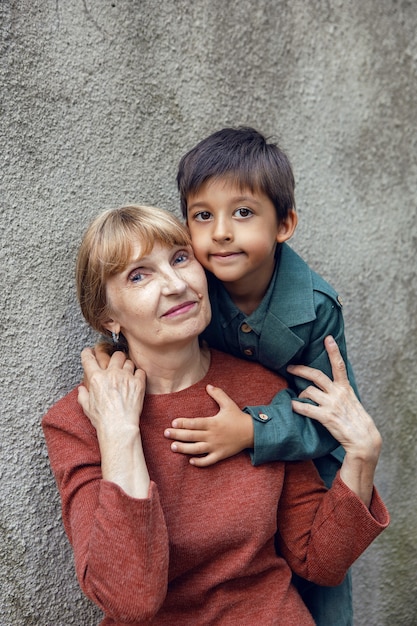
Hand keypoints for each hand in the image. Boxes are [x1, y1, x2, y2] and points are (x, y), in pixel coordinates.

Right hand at [78, 348, 149, 497]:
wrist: (119, 427)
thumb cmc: (102, 419)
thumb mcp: (86, 407)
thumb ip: (83, 395)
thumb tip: (82, 389)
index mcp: (96, 378)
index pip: (89, 359)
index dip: (88, 353)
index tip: (89, 352)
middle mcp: (111, 374)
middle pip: (115, 355)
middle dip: (114, 358)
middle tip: (115, 364)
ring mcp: (126, 377)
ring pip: (128, 361)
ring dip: (127, 367)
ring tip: (126, 375)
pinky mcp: (138, 383)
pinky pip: (140, 371)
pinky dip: (138, 375)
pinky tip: (135, 381)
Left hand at [164, 384, 253, 466]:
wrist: (252, 432)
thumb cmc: (238, 417)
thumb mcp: (228, 404)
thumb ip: (218, 394)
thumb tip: (208, 385)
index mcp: (213, 422)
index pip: (194, 423)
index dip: (183, 423)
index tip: (173, 423)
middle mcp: (212, 435)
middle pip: (192, 436)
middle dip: (177, 435)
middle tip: (166, 434)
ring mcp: (216, 446)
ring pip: (197, 449)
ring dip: (184, 449)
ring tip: (173, 447)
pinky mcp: (220, 455)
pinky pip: (208, 461)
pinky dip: (200, 462)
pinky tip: (190, 461)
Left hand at [288, 336, 381, 505]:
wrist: (363, 439)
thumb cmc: (356, 420)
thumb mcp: (351, 401)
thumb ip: (339, 391)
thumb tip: (327, 385)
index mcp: (345, 388)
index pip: (339, 365)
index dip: (333, 351)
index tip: (328, 338)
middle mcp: (338, 393)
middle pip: (316, 375)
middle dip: (300, 369)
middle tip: (290, 367)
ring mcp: (332, 404)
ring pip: (308, 391)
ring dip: (300, 394)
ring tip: (298, 398)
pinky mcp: (326, 417)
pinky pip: (305, 408)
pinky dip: (296, 406)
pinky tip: (292, 406)